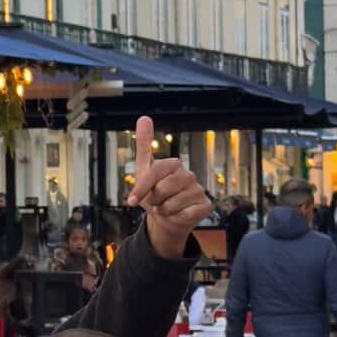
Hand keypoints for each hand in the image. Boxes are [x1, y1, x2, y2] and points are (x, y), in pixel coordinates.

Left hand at [126, 111, 210, 260]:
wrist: (166, 219)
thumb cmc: (154, 194)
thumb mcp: (143, 170)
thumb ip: (144, 145)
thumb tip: (144, 117)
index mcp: (173, 164)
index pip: (154, 173)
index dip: (141, 188)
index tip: (131, 200)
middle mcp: (188, 175)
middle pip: (162, 189)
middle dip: (153, 200)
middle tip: (157, 201)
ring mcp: (199, 189)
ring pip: (172, 204)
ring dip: (164, 210)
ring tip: (166, 208)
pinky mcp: (206, 205)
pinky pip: (184, 214)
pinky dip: (176, 218)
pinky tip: (178, 214)